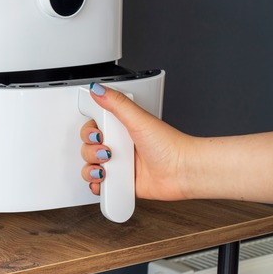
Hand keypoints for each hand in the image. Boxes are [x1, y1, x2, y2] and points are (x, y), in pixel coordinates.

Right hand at [79, 83, 190, 200]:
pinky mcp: (122, 183)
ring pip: (90, 166)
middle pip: (88, 147)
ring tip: (106, 168)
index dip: (89, 132)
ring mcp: (120, 165)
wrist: (184, 172)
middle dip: (90, 151)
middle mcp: (119, 146)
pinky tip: (104, 181)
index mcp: (121, 128)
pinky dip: (97, 185)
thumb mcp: (139, 119)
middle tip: (106, 151)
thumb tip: (97, 88)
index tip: (98, 134)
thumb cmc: (169, 145)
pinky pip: (101, 185)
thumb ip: (116, 103)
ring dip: (91, 169)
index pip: (93, 128)